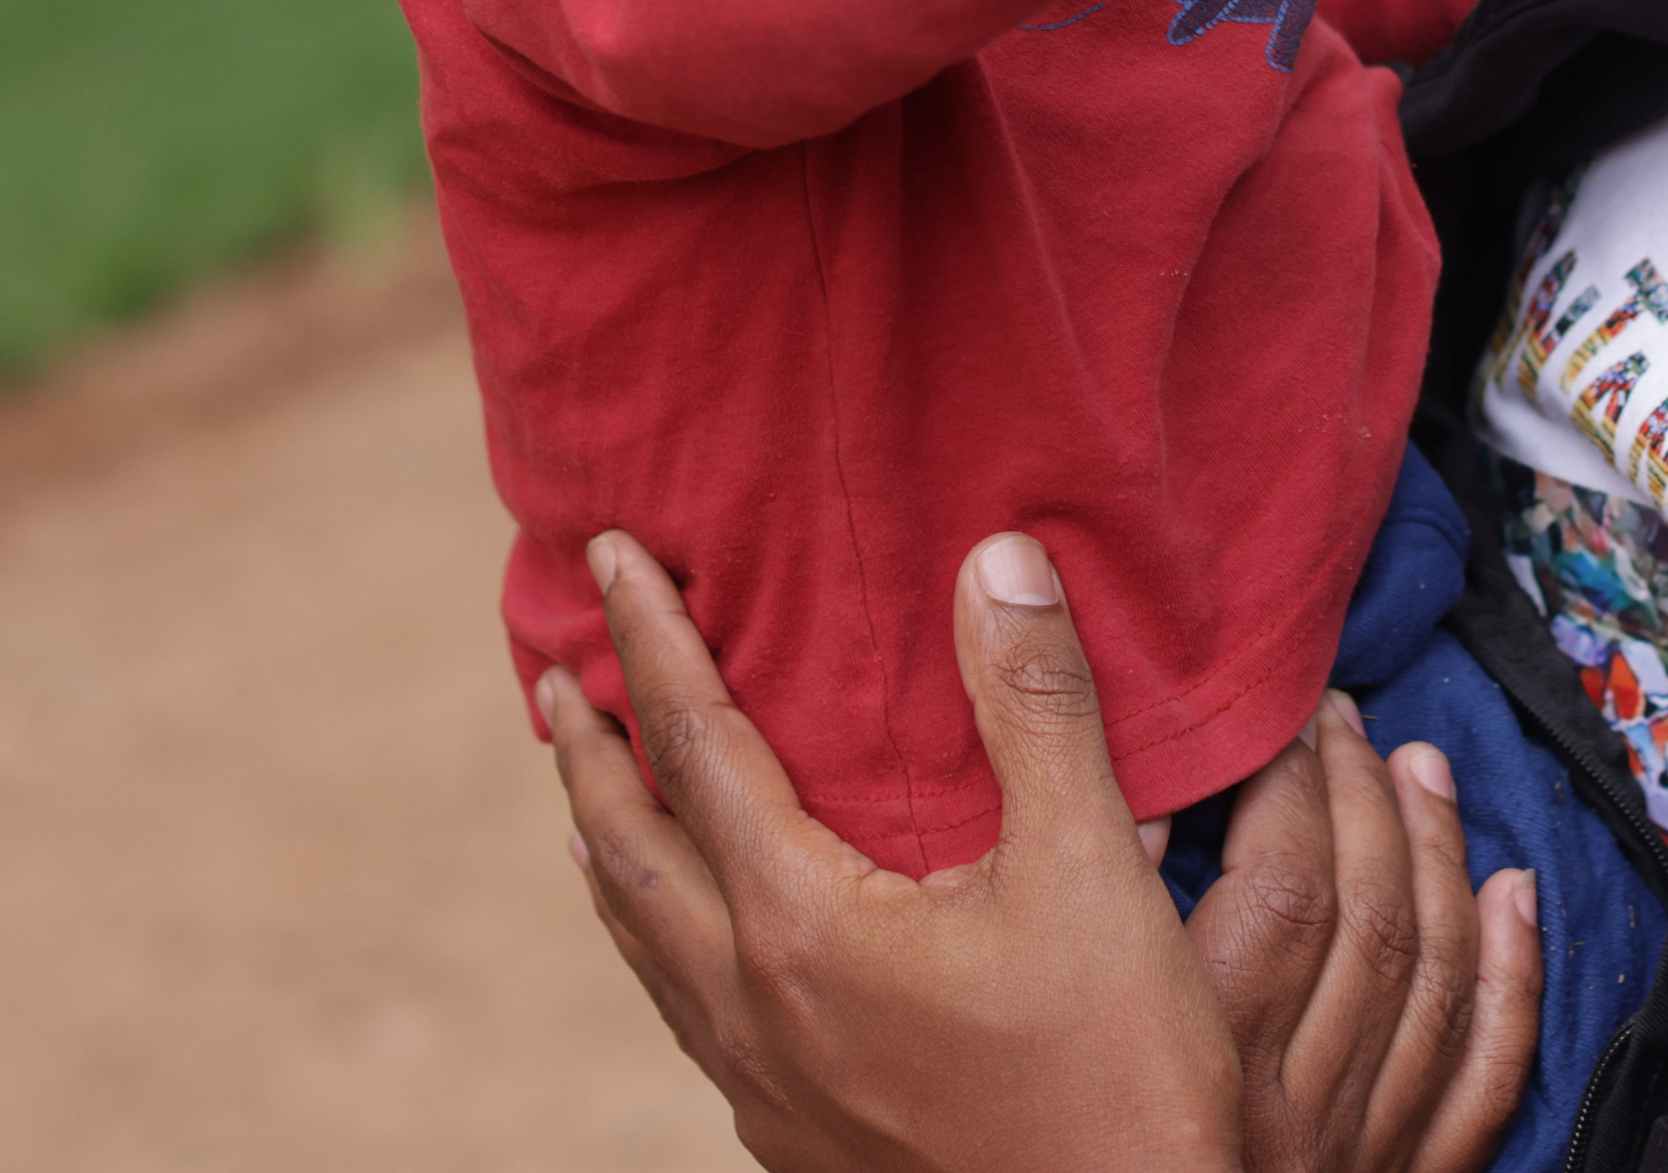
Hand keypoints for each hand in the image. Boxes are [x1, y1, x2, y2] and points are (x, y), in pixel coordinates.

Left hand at [549, 525, 1541, 1172]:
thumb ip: (1038, 706)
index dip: (651, 640)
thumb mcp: (1094, 873)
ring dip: (612, 851)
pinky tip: (697, 954)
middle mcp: (753, 1006)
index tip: (610, 554)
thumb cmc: (1112, 1080)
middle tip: (556, 672)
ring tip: (593, 803)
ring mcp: (766, 1087)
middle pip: (630, 852)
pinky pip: (689, 1015)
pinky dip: (661, 944)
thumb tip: (996, 557)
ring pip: (647, 945)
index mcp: (801, 924)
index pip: (696, 745)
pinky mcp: (797, 1142)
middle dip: (590, 751)